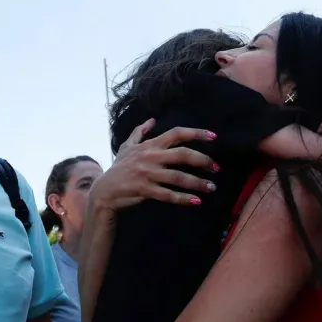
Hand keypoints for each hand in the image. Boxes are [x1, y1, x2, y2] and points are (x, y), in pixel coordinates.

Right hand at [91, 118, 219, 210]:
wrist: (104, 192)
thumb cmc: (118, 168)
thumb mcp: (126, 147)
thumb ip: (139, 132)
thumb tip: (152, 120)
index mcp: (150, 145)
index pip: (177, 134)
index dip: (197, 133)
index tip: (214, 137)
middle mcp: (151, 157)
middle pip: (183, 154)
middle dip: (203, 160)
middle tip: (216, 168)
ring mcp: (148, 174)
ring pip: (178, 177)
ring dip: (198, 183)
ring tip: (211, 187)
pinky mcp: (145, 190)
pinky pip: (168, 194)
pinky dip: (183, 199)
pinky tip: (196, 201)